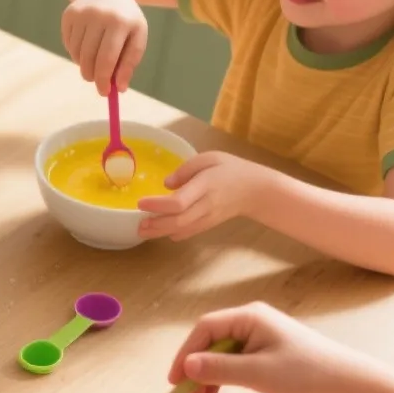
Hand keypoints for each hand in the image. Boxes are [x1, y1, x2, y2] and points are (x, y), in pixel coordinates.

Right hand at [62, 0, 148, 94]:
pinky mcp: (68, 14)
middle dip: (92, 76)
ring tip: (95, 59)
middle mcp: (99, 15)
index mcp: (121, 21)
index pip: (108, 58)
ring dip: (84, 64)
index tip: (105, 93)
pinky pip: (69, 45)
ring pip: (77, 53)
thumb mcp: (136, 36)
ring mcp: (81, 13)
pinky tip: (86, 44)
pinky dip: (76, 52)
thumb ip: (130, 62)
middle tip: (97, 83)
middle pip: (89, 58)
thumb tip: (120, 89)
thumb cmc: (125, 19)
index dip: (105, 79)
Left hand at [136, 152, 273, 241]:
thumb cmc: (230, 170)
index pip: (179, 201)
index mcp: (205, 185)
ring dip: (160, 232)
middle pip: (178, 221)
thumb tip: (166, 184)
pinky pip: (189, 232)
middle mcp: (206, 204)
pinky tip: (160, 231)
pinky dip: (173, 234)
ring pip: (182, 229)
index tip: (140, 202)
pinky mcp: (209, 224)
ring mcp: (208, 217)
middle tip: (137, 225)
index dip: (158, 205)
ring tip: (143, 231)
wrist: (255, 190)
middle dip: (155, 225)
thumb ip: (186, 169)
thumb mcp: (209, 158)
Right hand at [168, 302, 353, 392]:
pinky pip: (231, 363)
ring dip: (207, 379)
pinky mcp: (260, 353)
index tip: (176, 379)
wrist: (340, 380)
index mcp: (248, 317)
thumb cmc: (302, 371)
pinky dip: (221, 380)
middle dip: (196, 371)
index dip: (186, 353)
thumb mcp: (257, 372)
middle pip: (209, 343)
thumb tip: (186, 366)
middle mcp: (249, 322)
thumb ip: (220, 368)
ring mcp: (255, 337)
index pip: (205, 329)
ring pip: (218, 356)